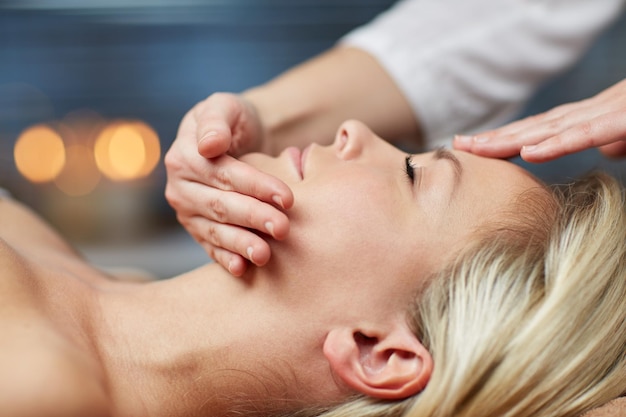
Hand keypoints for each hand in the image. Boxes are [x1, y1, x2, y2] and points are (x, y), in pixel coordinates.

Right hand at [165, 93, 293, 275]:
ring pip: (216, 230)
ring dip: (241, 243)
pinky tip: (243, 269)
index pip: (224, 174)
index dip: (256, 186)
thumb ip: (216, 120)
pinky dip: (226, 259)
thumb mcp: (225, 106)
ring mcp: (188, 212)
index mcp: (183, 156)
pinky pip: (211, 247)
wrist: (238, 138)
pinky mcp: (198, 230)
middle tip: (284, 228)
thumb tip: (209, 144)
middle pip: (221, 205)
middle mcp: (180, 188)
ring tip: (264, 255)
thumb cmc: (235, 120)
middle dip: (254, 218)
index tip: (287, 197)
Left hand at [453, 78, 625, 161]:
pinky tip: (529, 153)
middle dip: (493, 138)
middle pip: (533, 128)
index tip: (475, 148)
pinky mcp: (623, 121)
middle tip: (458, 146)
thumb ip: (613, 139)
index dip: (506, 139)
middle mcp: (589, 112)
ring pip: (549, 129)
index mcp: (588, 117)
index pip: (539, 130)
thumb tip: (607, 150)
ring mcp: (604, 114)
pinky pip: (586, 134)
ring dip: (510, 139)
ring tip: (476, 148)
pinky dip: (556, 144)